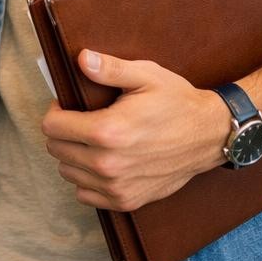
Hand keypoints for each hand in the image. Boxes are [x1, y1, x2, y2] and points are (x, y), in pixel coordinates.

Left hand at [41, 49, 228, 211]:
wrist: (209, 135)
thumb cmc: (176, 101)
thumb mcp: (144, 75)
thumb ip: (109, 68)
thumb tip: (81, 59)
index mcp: (108, 131)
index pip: (52, 127)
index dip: (56, 110)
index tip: (68, 104)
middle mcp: (109, 164)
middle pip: (56, 149)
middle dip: (62, 131)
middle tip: (80, 118)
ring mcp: (118, 187)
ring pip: (68, 172)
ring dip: (72, 154)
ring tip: (91, 138)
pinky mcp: (127, 201)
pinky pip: (85, 194)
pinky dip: (86, 178)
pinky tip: (101, 160)